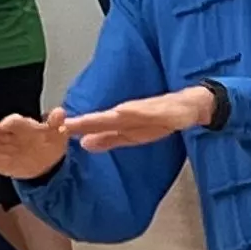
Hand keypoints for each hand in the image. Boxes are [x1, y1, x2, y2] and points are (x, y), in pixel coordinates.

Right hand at [0, 110, 71, 180]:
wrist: (44, 162)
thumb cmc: (50, 144)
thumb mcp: (57, 135)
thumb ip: (56, 124)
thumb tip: (60, 112)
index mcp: (24, 126)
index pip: (16, 123)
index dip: (10, 123)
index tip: (5, 124)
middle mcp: (9, 134)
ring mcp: (0, 146)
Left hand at [66, 89, 212, 151]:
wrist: (190, 107)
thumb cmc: (162, 118)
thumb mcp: (134, 135)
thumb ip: (109, 138)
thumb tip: (83, 143)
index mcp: (123, 120)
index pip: (97, 124)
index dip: (80, 127)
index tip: (60, 129)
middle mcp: (131, 112)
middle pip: (106, 119)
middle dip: (87, 123)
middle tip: (66, 124)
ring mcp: (146, 109)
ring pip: (121, 115)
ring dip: (104, 118)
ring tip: (88, 120)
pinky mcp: (161, 109)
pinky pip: (145, 113)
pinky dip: (131, 113)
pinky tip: (121, 113)